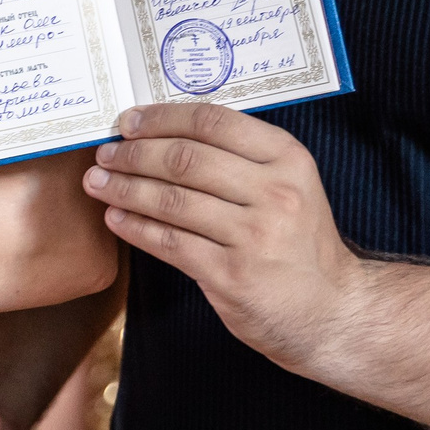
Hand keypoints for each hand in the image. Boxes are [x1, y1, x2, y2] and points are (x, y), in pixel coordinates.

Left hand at [85, 102, 363, 376]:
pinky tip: (115, 218)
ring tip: (97, 183)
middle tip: (105, 154)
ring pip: (171, 200)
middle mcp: (274, 192)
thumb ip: (242, 158)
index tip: (129, 121)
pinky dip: (136, 227)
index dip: (162, 118)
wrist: (332, 311)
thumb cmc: (300, 244)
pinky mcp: (231, 275)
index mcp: (287, 158)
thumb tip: (167, 133)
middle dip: (134, 153)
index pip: (212, 121)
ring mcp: (253, 235)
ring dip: (125, 189)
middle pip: (185, 158)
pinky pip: (170, 242)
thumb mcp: (290, 185)